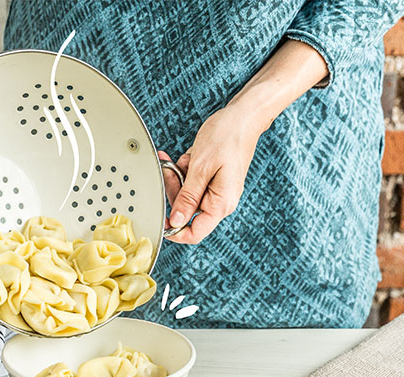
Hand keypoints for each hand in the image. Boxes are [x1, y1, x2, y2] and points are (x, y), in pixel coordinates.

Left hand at [162, 107, 261, 244]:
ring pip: (187, 195)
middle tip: (171, 169)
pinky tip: (191, 157)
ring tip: (187, 158)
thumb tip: (176, 221)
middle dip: (175, 190)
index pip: (195, 233)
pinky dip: (187, 170)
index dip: (175, 231)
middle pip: (187, 211)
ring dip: (180, 177)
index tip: (161, 220)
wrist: (243, 117)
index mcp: (221, 204)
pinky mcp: (215, 182)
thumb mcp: (201, 167)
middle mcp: (221, 202)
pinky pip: (193, 183)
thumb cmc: (227, 137)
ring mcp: (218, 192)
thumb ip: (187, 197)